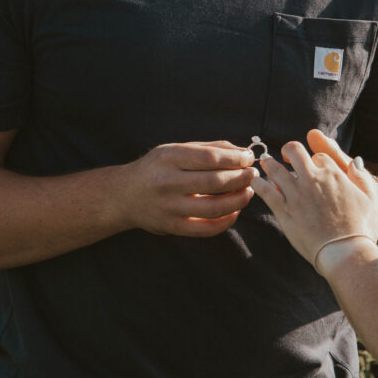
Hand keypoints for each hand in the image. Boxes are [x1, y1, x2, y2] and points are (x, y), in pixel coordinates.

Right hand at [121, 140, 257, 236]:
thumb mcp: (175, 150)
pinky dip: (226, 221)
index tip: (248, 159)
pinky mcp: (172, 227)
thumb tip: (242, 152)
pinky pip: (206, 229)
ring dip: (238, 200)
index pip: (210, 158)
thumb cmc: (157, 168)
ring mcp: (169, 207)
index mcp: (169, 157)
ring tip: (248, 192)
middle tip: (253, 175)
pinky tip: (235, 211)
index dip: (235, 159)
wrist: (124, 195)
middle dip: (241, 178)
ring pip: (214, 207)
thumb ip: (208, 148)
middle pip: (215, 182)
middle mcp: (167, 182)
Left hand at [251, 135, 377, 267]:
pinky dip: (258, 184)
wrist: (346, 252)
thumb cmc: (362, 228)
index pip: (319, 156)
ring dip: (268, 163)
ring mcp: (296, 193)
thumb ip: (362, 177)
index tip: (313, 168)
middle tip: (286, 158)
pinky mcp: (283, 210)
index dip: (315, 160)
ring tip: (266, 164)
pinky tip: (257, 183)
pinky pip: (265, 190)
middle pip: (294, 150)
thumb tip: (355, 161)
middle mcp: (312, 179)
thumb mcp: (372, 199)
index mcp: (332, 174)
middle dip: (289, 151)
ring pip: (274, 167)